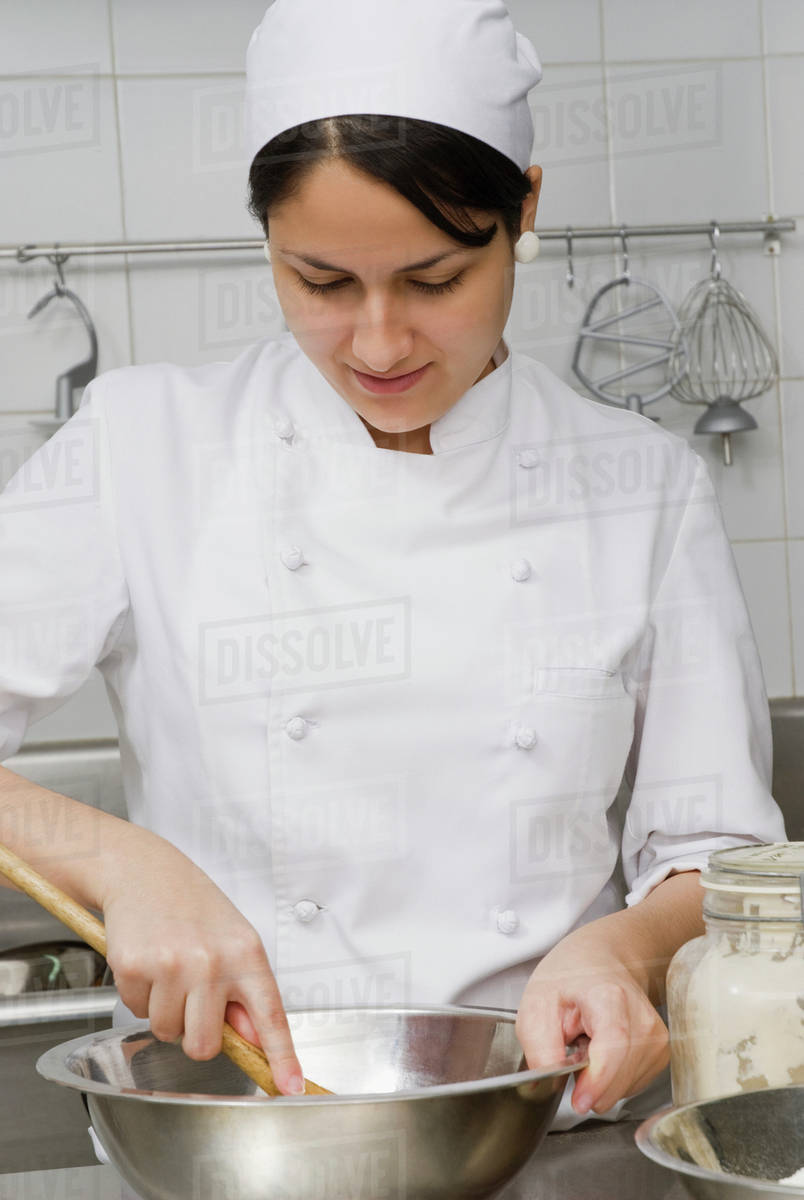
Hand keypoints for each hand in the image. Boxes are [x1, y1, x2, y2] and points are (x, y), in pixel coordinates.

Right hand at [100, 828, 304, 1094]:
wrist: (145, 869)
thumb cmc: (193, 905)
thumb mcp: (233, 939)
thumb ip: (244, 990)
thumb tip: (252, 1037)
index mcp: (246, 953)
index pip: (270, 1015)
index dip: (281, 1056)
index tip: (290, 1088)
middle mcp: (213, 961)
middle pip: (205, 1045)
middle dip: (194, 1033)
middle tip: (191, 997)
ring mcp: (173, 965)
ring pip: (167, 1032)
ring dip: (164, 1011)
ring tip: (168, 969)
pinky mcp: (135, 967)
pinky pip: (137, 1011)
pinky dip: (140, 994)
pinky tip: (147, 961)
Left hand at [515, 931, 668, 1115]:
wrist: (602, 960)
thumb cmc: (570, 978)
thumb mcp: (536, 1003)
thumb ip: (539, 1046)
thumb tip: (547, 1082)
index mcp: (609, 997)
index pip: (615, 1045)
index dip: (598, 1080)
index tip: (579, 1100)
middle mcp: (641, 1016)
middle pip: (621, 1075)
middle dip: (589, 1082)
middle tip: (571, 1049)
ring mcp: (656, 1036)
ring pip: (625, 1087)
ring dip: (599, 1080)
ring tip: (586, 1044)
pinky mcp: (660, 1051)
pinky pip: (631, 1085)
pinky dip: (611, 1079)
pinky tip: (601, 1051)